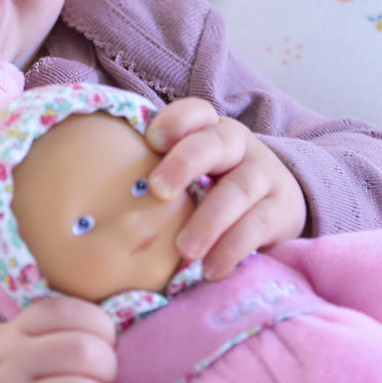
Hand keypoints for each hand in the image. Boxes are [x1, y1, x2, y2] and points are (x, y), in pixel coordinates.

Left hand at [145, 98, 307, 279]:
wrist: (278, 207)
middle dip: (185, 163)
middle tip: (158, 191)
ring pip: (238, 190)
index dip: (175, 121)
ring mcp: (265, 175)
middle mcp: (239, 146)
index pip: (195, 113)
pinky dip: (232, 249)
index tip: (151, 140)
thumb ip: (158, 176)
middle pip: (215, 144)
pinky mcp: (282, 209)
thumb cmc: (213, 190)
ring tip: (184, 250)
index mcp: (209, 130)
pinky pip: (257, 226)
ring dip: (209, 220)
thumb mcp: (192, 176)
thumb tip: (99, 198)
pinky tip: (210, 269)